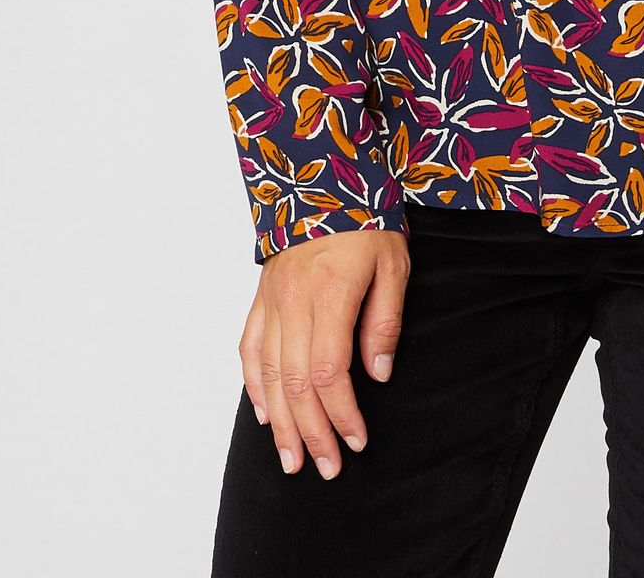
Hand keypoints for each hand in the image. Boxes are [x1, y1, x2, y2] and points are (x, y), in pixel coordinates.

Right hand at [239, 226, 410, 477]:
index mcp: (329, 293)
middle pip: (295, 383)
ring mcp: (272, 300)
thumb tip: (377, 375)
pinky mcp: (262, 296)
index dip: (341, 414)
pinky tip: (263, 412)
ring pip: (268, 374)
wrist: (323, 174)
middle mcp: (292, 301)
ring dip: (279, 422)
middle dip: (311, 432)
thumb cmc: (366, 216)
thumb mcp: (393, 264)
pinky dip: (254, 385)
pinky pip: (250, 347)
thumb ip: (383, 322)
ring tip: (291, 459)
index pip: (329, 372)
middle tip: (326, 468)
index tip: (357, 440)